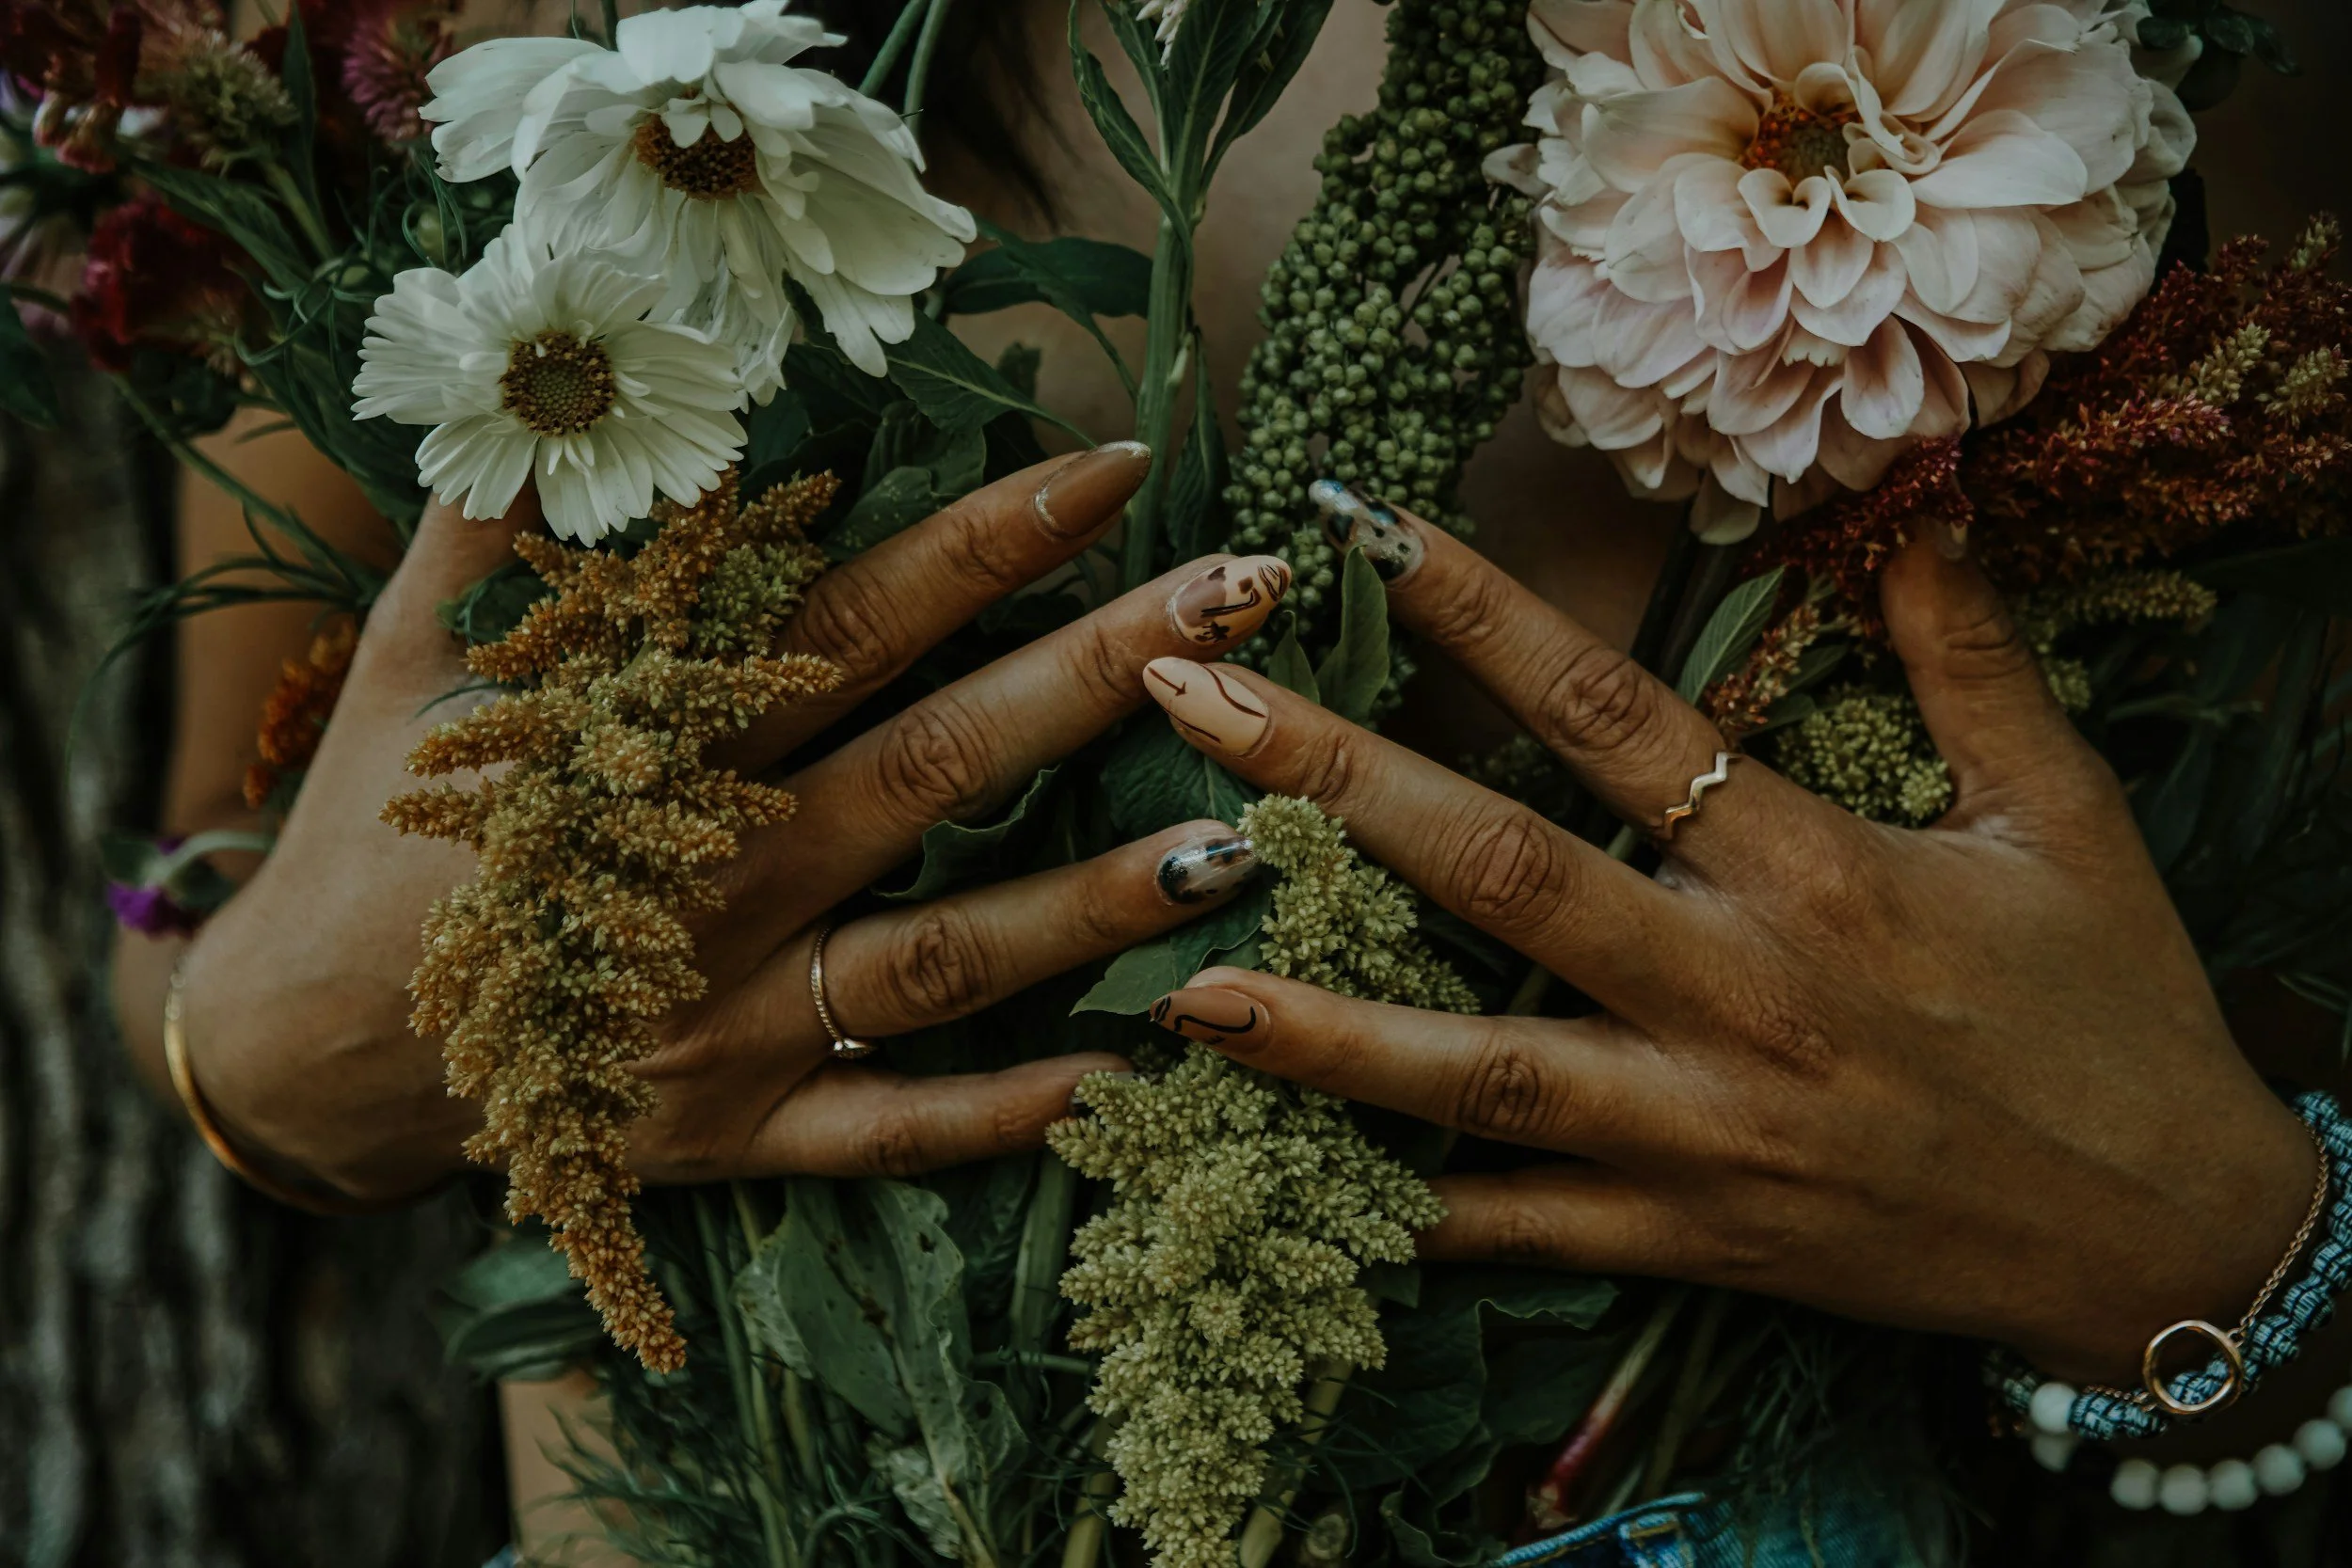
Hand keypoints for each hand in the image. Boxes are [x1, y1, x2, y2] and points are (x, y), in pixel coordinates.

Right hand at [180, 445, 1294, 1202]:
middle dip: (1098, 673)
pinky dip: (1003, 1114)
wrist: (303, 1055)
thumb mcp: (419, 663)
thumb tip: (571, 381)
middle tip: (1245, 596)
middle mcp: (712, 878)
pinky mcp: (733, 1131)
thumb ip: (508, 529)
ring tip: (1250, 842)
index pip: (845, 624)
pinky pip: (885, 1129)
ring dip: (1096, 901)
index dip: (984, 543)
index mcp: (648, 745)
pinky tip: (1130, 1076)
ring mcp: (732, 1018)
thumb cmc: (382, 836)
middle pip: (934, 764)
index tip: (1116, 468)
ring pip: (942, 956)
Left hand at [1139, 504, 2313, 1383]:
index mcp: (1815, 870)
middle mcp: (1734, 995)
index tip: (1360, 530)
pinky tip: (1283, 1176)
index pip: (1614, 715)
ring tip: (1179, 974)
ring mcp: (1698, 1133)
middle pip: (1497, 871)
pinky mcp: (1685, 1241)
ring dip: (1318, 1024)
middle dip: (1327, 779)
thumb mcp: (2064, 812)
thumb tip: (1918, 494)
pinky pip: (1516, 1229)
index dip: (1481, 614)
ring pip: (1475, 1070)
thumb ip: (1970, 653)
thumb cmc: (2112, 1009)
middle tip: (1177, 695)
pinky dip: (1400, 1208)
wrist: (2164, 1237)